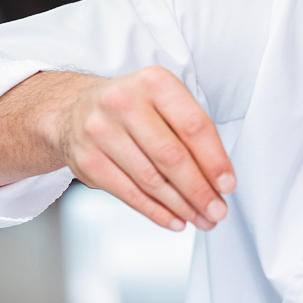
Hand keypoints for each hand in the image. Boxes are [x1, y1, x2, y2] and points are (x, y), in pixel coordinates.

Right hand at [52, 66, 234, 230]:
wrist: (75, 110)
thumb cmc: (132, 108)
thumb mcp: (164, 102)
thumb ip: (191, 133)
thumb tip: (217, 180)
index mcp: (153, 83)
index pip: (193, 127)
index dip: (214, 161)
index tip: (227, 185)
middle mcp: (124, 103)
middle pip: (172, 157)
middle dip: (200, 191)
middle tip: (217, 211)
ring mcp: (101, 132)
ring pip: (152, 180)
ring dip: (182, 206)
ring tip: (201, 218)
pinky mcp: (88, 161)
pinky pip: (130, 194)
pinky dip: (157, 212)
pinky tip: (175, 219)